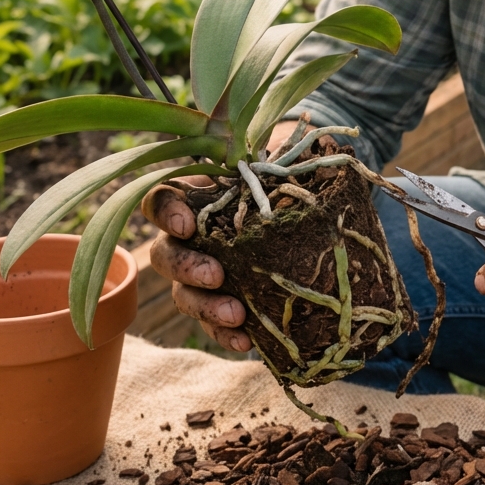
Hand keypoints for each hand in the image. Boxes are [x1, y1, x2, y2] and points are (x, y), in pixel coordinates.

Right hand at [140, 118, 306, 353]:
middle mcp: (190, 236)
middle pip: (164, 254)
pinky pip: (211, 323)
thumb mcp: (285, 162)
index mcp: (197, 195)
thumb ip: (290, 154)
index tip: (187, 224)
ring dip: (205, 307)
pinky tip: (246, 343)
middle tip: (216, 275)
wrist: (303, 209)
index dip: (165, 213)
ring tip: (237, 315)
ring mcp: (202, 271)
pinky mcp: (221, 300)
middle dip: (185, 268)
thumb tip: (325, 141)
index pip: (159, 199)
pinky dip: (225, 334)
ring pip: (182, 294)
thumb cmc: (286, 178)